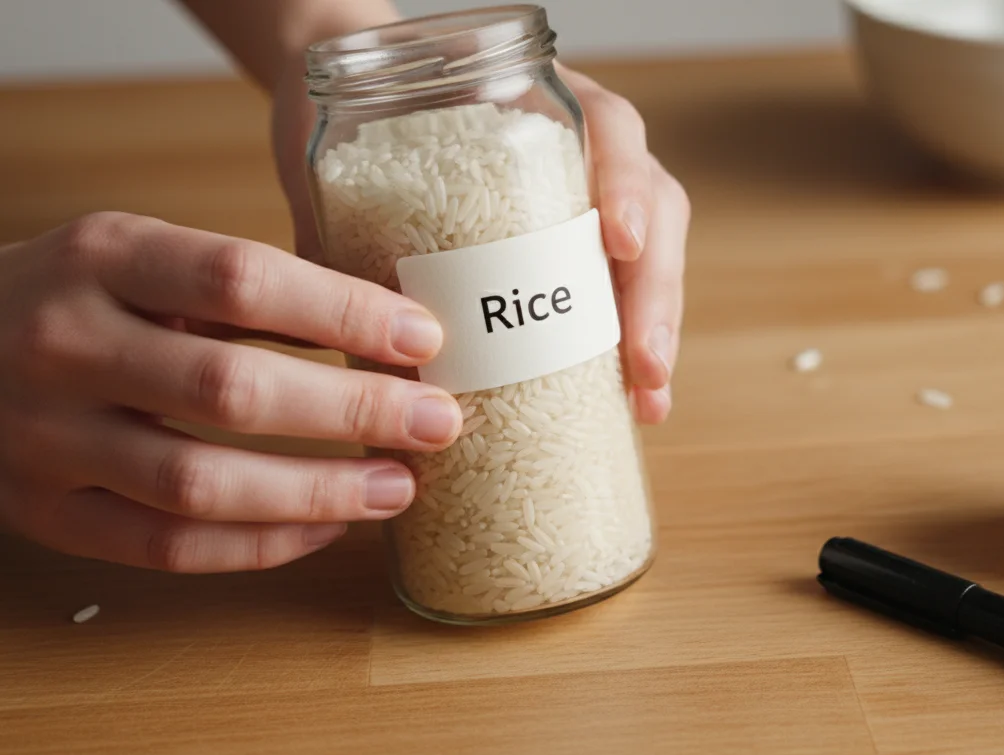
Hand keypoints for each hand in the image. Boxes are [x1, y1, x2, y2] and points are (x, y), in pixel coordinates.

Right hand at [0, 213, 460, 572]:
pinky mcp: (44, 511)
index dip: (343, 312)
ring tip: (399, 486)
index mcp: (102, 256)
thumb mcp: (142, 257)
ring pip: (199, 485)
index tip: (424, 337)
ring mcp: (45, 436)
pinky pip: (165, 546)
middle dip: (353, 410)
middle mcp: (64, 343)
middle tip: (437, 421)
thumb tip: (389, 327)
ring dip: (317, 491)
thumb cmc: (76, 297)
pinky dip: (258, 545)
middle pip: (229, 389)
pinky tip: (326, 526)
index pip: (240, 278)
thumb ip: (242, 287)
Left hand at [269, 58, 689, 424]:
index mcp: (542, 103)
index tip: (620, 242)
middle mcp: (585, 148)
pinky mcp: (583, 245)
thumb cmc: (373, 106)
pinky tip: (636, 402)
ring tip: (648, 399)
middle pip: (654, 209)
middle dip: (655, 293)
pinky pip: (626, 290)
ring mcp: (593, 196)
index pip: (610, 129)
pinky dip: (634, 344)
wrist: (372, 85)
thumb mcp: (356, 144)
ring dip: (657, 328)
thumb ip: (340, 215)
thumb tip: (328, 323)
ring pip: (654, 255)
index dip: (626, 184)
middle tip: (645, 366)